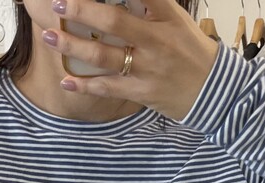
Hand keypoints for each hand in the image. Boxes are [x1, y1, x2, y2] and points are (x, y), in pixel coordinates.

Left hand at [44, 0, 219, 120]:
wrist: (215, 91)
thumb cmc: (190, 49)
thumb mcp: (175, 18)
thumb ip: (149, 3)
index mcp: (166, 15)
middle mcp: (156, 40)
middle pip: (113, 21)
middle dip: (82, 11)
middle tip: (57, 3)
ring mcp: (148, 68)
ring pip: (104, 56)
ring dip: (72, 47)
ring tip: (49, 37)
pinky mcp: (142, 92)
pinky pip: (108, 88)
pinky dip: (85, 85)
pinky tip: (66, 80)